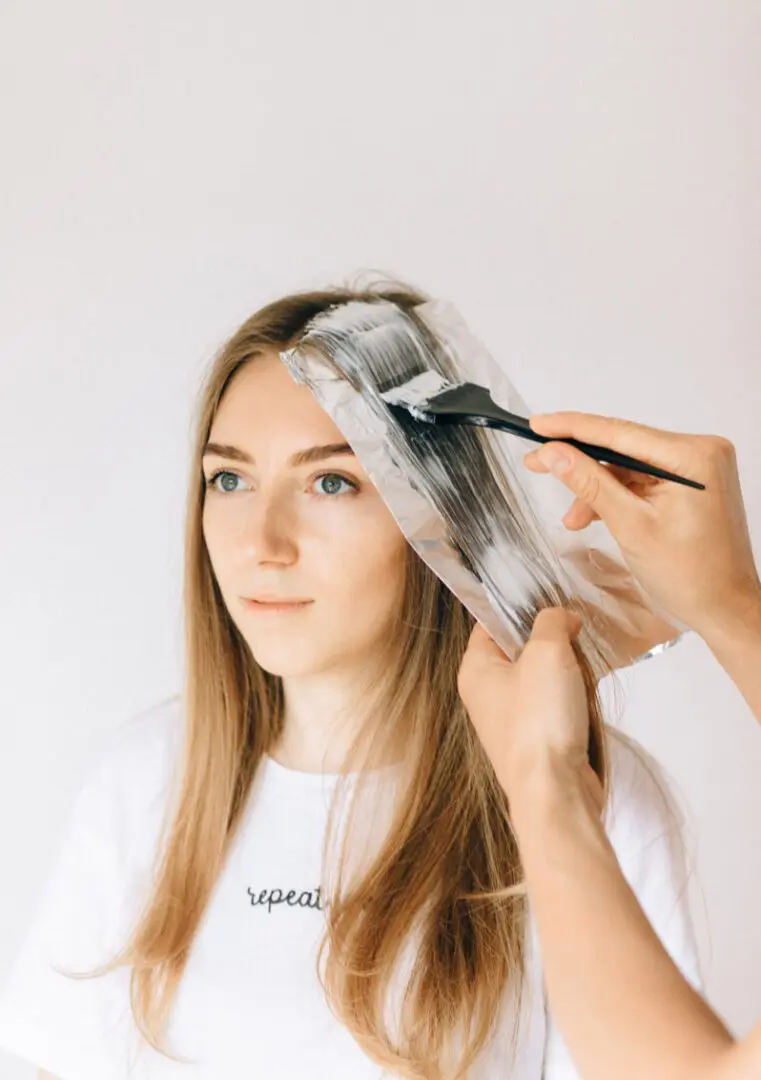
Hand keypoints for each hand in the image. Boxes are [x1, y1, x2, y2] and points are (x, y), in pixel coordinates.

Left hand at [457, 607, 603, 808]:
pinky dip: (572, 700)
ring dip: (566, 672)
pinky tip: (585, 701)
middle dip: (551, 643)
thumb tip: (562, 618)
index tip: (552, 603)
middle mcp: (486, 694)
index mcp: (475, 669)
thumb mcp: (547, 652)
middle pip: (520, 650)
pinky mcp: (535, 740)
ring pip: (541, 678)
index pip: (490, 623)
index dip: (521, 609)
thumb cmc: (540, 719)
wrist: (555, 789)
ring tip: (582, 673)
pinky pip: (554, 706)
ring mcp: (509, 719)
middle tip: (574, 638)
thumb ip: (552, 622)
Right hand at [523, 413, 760, 636]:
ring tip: (573, 518)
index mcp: (694, 457)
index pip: (620, 432)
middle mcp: (701, 452)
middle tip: (538, 463)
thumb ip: (589, 484)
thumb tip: (553, 453)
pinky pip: (643, 479)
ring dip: (597, 489)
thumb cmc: (692, 576)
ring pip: (629, 467)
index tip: (538, 426)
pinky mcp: (692, 484)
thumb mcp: (630, 526)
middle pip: (624, 447)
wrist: (725, 609)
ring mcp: (698, 468)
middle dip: (581, 464)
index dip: (572, 428)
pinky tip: (594, 514)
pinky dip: (617, 496)